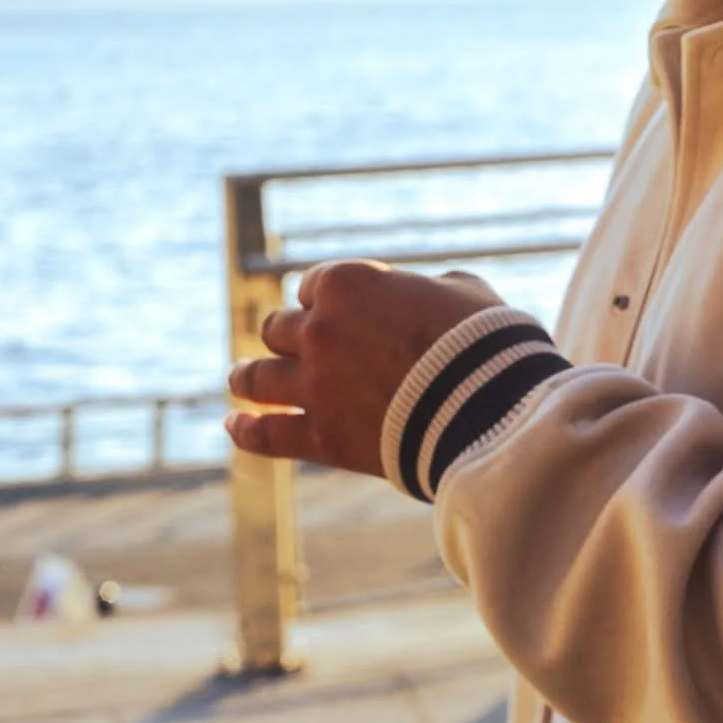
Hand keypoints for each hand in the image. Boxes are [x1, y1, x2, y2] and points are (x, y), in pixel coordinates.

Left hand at [225, 260, 503, 471]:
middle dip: (290, 336)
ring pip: (257, 376)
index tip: (342, 313)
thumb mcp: (465, 292)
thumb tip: (431, 293)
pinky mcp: (320, 438)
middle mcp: (319, 330)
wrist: (488, 406)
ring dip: (247, 376)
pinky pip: (266, 434)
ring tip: (240, 379)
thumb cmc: (486, 342)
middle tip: (298, 348)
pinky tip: (233, 424)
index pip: (314, 284)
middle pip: (279, 328)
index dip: (327, 297)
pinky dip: (245, 429)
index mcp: (349, 283)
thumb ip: (431, 287)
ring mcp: (313, 385)